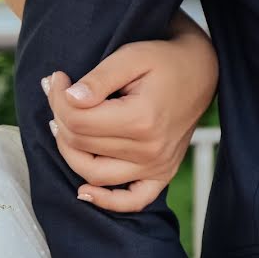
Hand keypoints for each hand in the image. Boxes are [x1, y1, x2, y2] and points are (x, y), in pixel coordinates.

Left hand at [44, 15, 216, 211]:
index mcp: (142, 119)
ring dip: (69, 152)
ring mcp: (156, 166)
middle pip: (81, 145)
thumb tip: (70, 98)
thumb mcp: (131, 56)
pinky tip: (85, 192)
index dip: (58, 99)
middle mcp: (150, 150)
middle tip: (60, 96)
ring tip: (65, 126)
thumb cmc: (163, 61)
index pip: (78, 121)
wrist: (200, 71)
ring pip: (93, 173)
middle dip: (61, 118)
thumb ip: (98, 78)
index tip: (58, 80)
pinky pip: (131, 201)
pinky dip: (106, 201)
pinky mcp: (161, 175)